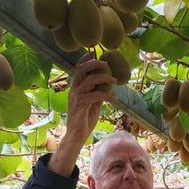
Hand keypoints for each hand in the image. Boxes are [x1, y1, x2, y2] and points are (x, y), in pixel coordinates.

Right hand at [48, 54, 116, 176]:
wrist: (77, 135)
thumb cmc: (84, 120)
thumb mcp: (93, 104)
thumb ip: (97, 93)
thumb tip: (107, 85)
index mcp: (75, 88)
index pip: (78, 69)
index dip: (85, 59)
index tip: (94, 52)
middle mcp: (74, 90)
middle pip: (81, 70)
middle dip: (94, 64)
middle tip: (107, 64)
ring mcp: (76, 97)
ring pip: (89, 80)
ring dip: (104, 78)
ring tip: (114, 81)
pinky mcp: (81, 105)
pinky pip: (95, 95)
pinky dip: (107, 96)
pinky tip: (114, 100)